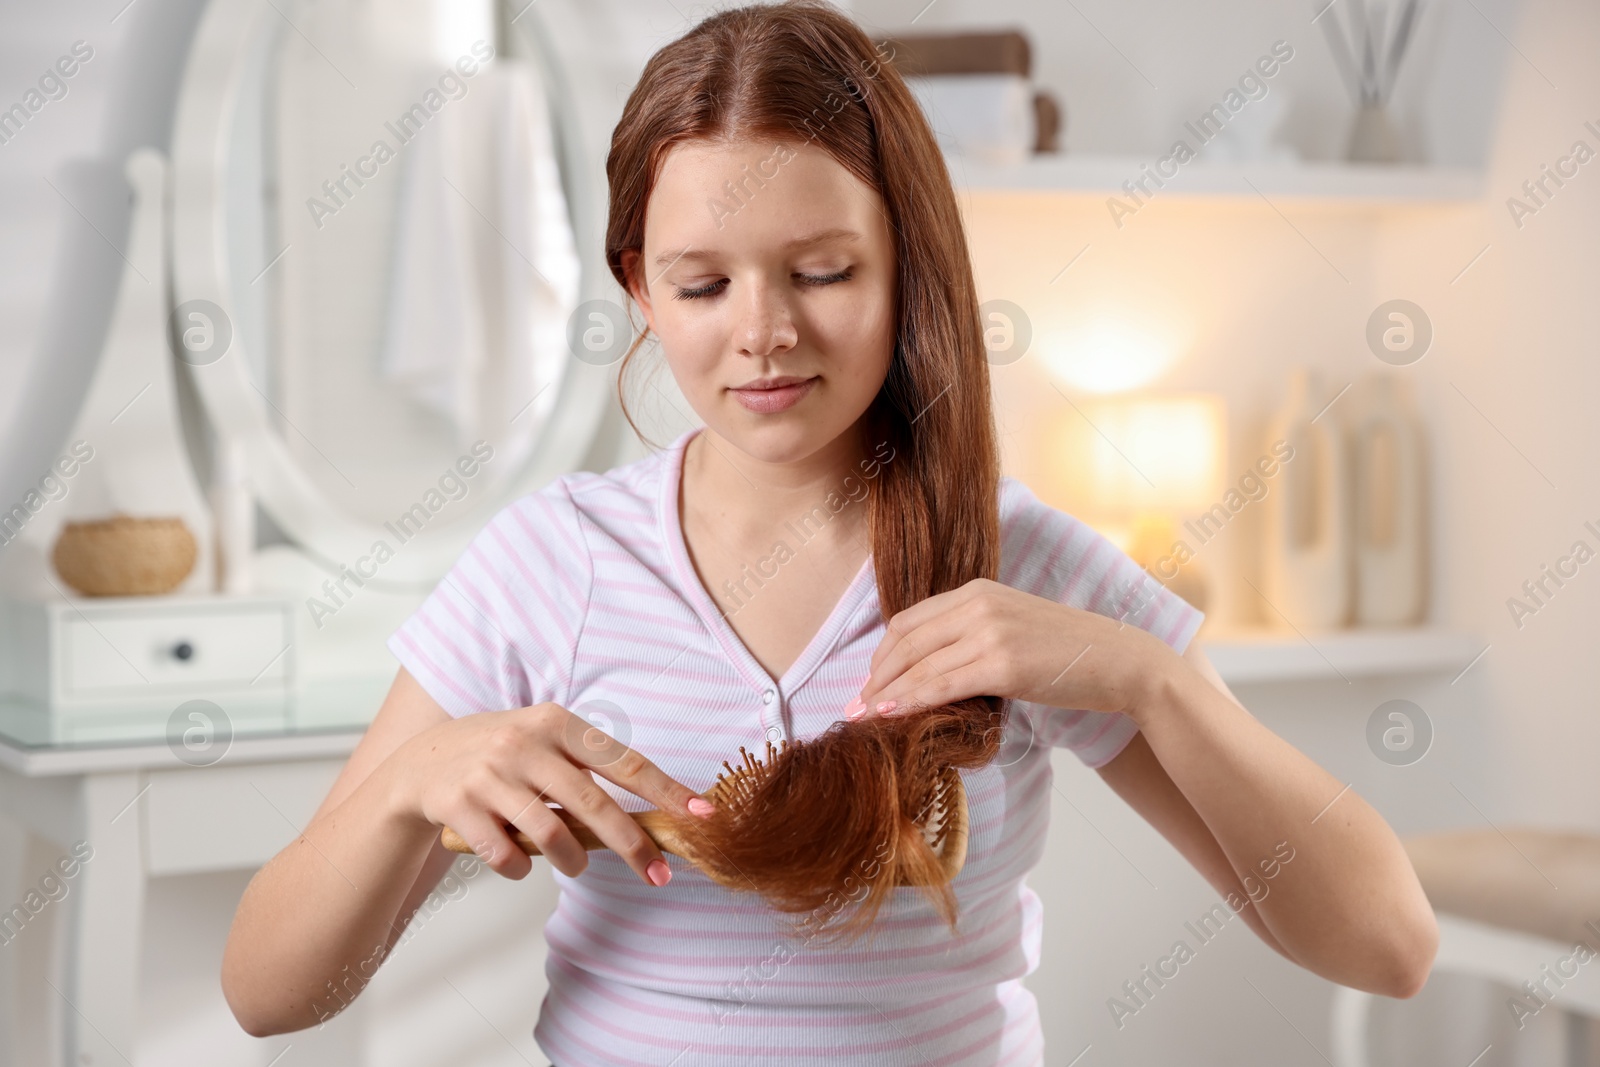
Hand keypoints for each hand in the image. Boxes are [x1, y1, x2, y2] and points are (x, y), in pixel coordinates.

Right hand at [383, 703, 714, 886]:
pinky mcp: (458, 804)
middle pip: (594, 803)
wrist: (418, 764)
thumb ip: (585, 769)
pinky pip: (505, 854)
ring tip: (576, 864)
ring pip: (551, 835)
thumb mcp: (541, 743)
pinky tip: (518, 862)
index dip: (665, 790)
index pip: (623, 760)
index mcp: (556, 722)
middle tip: (657, 874)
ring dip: (573, 861)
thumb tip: (653, 811)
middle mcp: (525, 741)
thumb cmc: (498, 756)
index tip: (701, 814)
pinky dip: (519, 868)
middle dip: (632, 845)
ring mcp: (489, 772)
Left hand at [848, 578, 1173, 722]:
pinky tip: (892, 714)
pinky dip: (911, 700)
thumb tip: (932, 670)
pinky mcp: (1003, 663)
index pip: (910, 620)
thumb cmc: (1069, 653)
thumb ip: (974, 635)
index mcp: (977, 591)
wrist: (1120, 661)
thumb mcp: (1013, 628)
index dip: (883, 653)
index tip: (870, 681)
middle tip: (855, 706)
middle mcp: (978, 604)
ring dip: (885, 693)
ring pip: (918, 665)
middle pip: (905, 641)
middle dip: (875, 676)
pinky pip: (942, 684)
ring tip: (864, 717)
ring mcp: (990, 631)